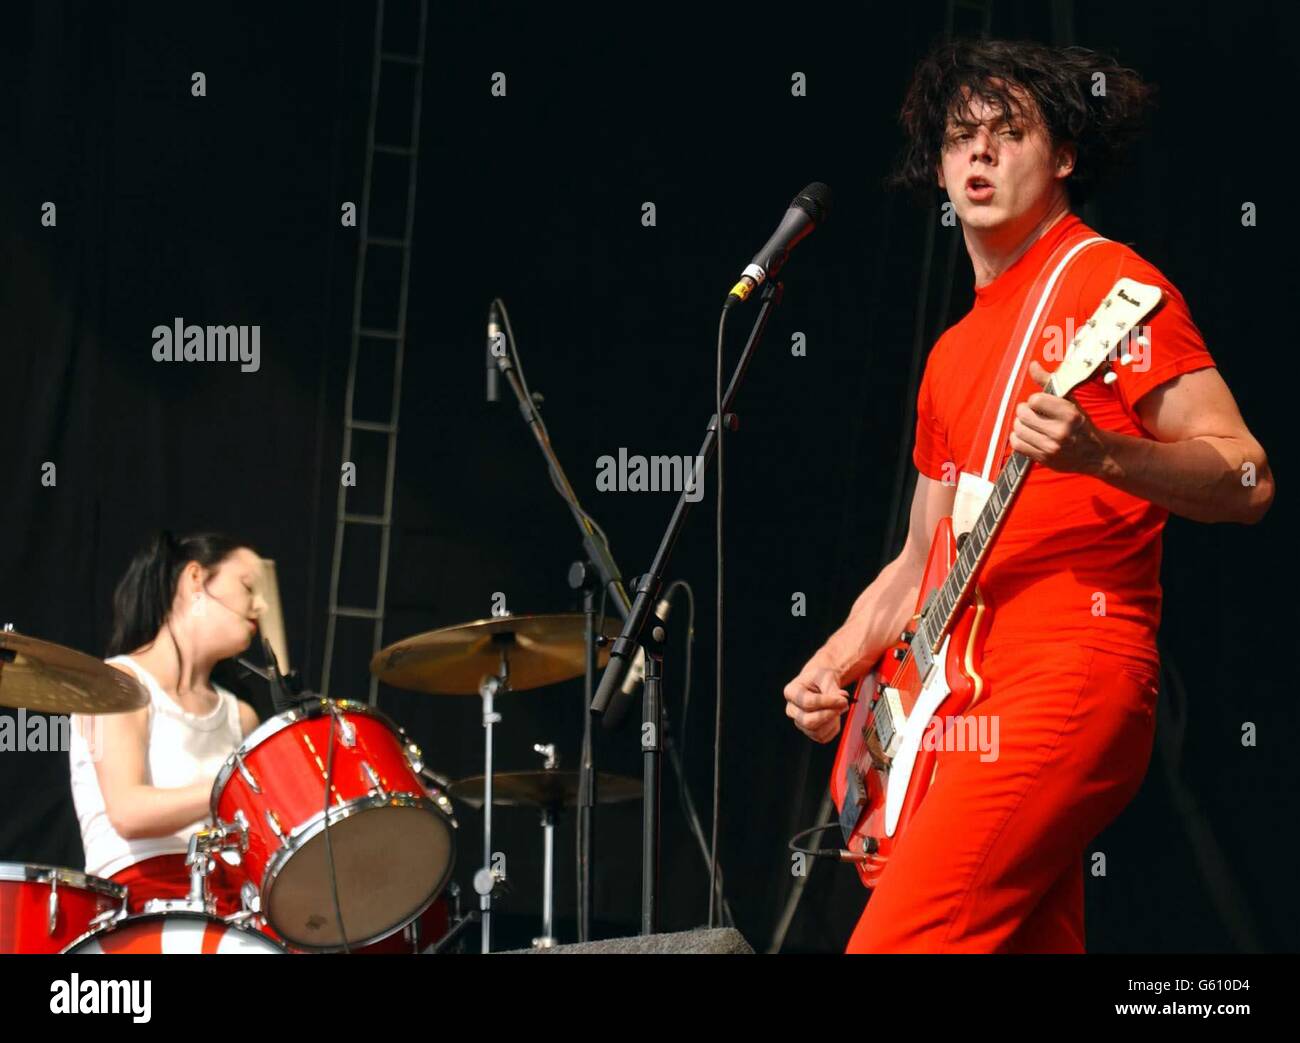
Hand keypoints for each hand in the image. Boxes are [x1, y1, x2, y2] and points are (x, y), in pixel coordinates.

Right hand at [784, 661, 848, 742]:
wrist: (819, 683)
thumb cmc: (820, 678)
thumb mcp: (826, 676)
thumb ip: (833, 689)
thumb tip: (842, 702)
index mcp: (791, 692)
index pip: (808, 703)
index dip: (828, 702)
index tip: (843, 698)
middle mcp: (792, 709)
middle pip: (809, 721)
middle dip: (829, 715)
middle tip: (843, 705)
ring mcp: (799, 722)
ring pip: (817, 732)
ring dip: (833, 722)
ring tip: (840, 708)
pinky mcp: (809, 731)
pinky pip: (823, 737)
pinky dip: (834, 728)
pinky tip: (836, 716)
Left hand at [1009, 360, 1109, 474]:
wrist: (1095, 454)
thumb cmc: (1080, 424)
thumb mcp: (1070, 401)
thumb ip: (1049, 382)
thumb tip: (1032, 365)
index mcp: (1069, 414)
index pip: (1035, 400)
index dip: (1034, 400)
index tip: (1040, 404)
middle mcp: (1060, 431)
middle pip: (1023, 415)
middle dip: (1024, 411)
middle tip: (1032, 413)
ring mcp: (1051, 447)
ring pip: (1018, 430)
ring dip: (1020, 425)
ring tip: (1030, 424)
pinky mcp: (1044, 459)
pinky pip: (1017, 445)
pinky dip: (1018, 438)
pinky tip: (1027, 435)